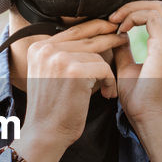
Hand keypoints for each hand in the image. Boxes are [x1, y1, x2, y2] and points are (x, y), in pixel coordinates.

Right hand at [20, 19, 127, 154]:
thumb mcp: (51, 74)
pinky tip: (107, 93)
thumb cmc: (54, 109)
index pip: (72, 31)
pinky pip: (103, 68)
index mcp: (39, 48)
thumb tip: (95, 37)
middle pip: (86, 37)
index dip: (94, 28)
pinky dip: (109, 81)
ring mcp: (59, 58)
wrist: (45, 133)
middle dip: (108, 37)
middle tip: (123, 39)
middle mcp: (46, 49)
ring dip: (107, 72)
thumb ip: (64, 55)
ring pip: (96, 55)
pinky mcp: (74, 71)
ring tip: (107, 88)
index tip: (110, 29)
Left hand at [108, 1, 161, 131]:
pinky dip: (134, 17)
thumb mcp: (127, 68)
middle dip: (135, 6)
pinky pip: (152, 18)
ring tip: (116, 21)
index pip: (159, 14)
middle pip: (161, 6)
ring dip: (133, 10)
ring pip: (157, 8)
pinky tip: (121, 29)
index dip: (137, 11)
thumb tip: (117, 35)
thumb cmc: (139, 99)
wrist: (148, 118)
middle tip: (114, 17)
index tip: (116, 22)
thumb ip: (124, 50)